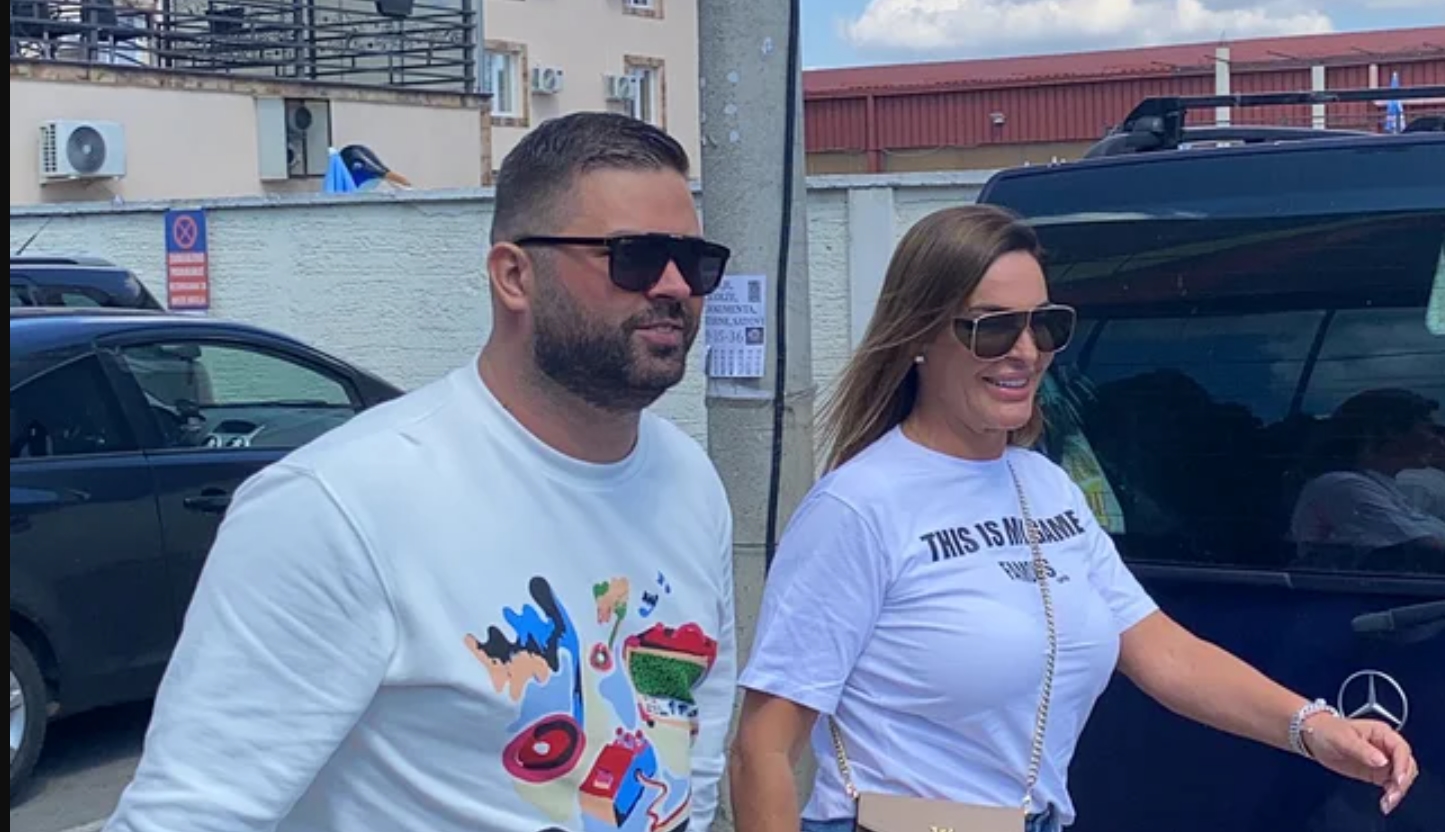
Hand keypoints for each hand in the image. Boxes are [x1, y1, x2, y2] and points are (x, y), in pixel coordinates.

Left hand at [1302, 714, 1417, 814]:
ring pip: (1402, 777)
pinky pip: (1391, 785)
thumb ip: (1362, 750)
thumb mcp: (1343, 738)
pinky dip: (1391, 794)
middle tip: (1393, 794)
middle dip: (1403, 781)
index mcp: (1381, 733)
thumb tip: (1382, 761)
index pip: (1401, 749)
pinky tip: (1386, 803)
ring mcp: (1384, 761)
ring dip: (1398, 790)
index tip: (1398, 779)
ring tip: (1388, 802)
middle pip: (1406, 765)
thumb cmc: (1328, 731)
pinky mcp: (1377, 773)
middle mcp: (1386, 747)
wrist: (1315, 737)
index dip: (1402, 764)